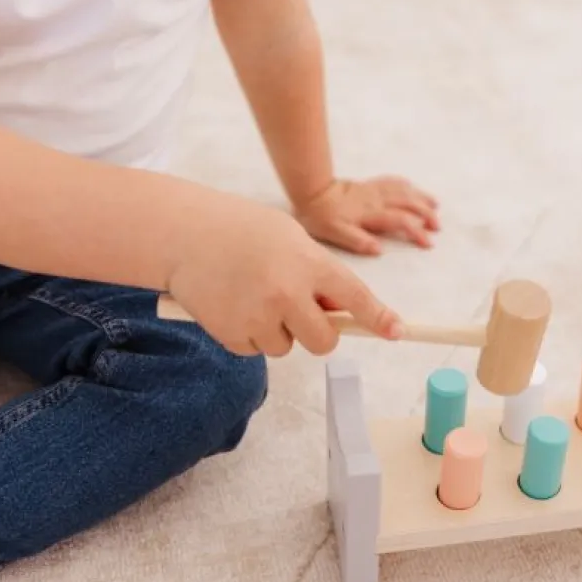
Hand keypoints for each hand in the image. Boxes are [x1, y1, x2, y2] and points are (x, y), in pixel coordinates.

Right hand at [165, 207, 401, 356]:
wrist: (184, 233)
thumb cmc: (244, 232)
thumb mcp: (291, 239)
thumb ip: (319, 273)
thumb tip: (342, 312)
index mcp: (309, 264)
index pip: (355, 298)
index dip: (378, 318)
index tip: (397, 331)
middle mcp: (288, 293)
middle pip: (324, 341)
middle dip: (319, 333)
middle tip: (301, 312)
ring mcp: (259, 316)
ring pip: (286, 347)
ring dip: (277, 330)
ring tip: (253, 295)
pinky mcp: (232, 334)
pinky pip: (255, 349)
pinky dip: (249, 334)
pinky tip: (234, 304)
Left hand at [295, 176, 439, 255]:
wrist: (311, 191)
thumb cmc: (321, 217)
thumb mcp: (335, 234)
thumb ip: (358, 241)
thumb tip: (379, 250)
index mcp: (372, 214)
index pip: (402, 222)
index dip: (418, 232)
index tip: (428, 244)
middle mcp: (378, 200)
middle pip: (409, 204)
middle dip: (427, 214)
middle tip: (437, 227)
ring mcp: (375, 190)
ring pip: (404, 191)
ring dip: (421, 198)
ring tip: (435, 206)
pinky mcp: (369, 184)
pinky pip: (393, 181)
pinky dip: (406, 185)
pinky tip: (412, 188)